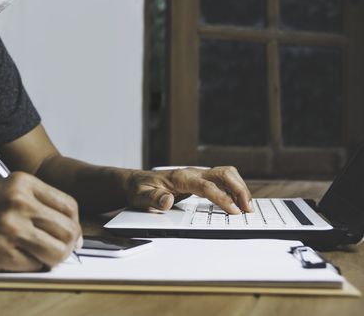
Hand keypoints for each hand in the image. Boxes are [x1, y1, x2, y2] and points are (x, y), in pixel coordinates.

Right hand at [0, 172, 81, 271]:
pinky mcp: (0, 252)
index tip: (72, 234)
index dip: (75, 224)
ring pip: (58, 250)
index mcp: (22, 182)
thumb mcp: (6, 192)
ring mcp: (9, 227)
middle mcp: (18, 201)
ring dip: (54, 259)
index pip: (69, 205)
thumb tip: (71, 230)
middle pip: (68, 229)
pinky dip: (32, 267)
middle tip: (61, 250)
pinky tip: (19, 259)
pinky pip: (35, 265)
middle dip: (69, 245)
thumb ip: (38, 204)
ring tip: (43, 257)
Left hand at [124, 166, 252, 213]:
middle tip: (248, 209)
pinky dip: (234, 189)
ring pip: (226, 174)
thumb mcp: (141, 196)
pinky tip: (238, 202)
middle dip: (239, 189)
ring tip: (248, 207)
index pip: (206, 186)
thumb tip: (168, 201)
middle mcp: (192, 173)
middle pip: (223, 173)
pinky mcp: (199, 180)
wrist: (136, 182)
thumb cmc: (140, 189)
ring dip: (239, 188)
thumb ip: (154, 199)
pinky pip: (222, 181)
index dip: (222, 198)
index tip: (234, 211)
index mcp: (180, 177)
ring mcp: (197, 175)